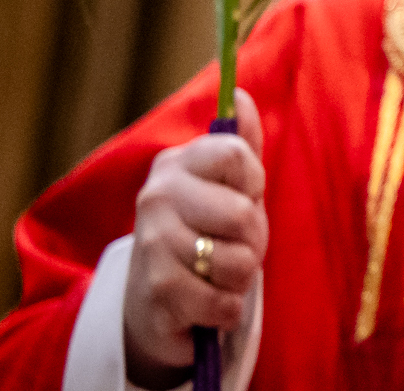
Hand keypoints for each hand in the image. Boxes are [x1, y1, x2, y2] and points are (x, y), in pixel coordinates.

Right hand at [123, 89, 265, 390]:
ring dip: (239, 278)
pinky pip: (224, 303)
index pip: (238, 155)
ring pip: (237, 262)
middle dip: (252, 239)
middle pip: (242, 212)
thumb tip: (240, 94)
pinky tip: (207, 304)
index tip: (240, 196)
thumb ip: (240, 143)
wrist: (156, 303)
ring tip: (215, 273)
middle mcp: (156, 197)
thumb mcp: (230, 186)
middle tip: (229, 245)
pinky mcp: (156, 294)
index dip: (252, 182)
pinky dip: (226, 309)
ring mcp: (151, 244)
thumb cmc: (205, 234)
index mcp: (176, 163)